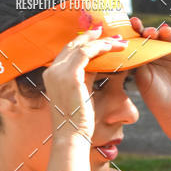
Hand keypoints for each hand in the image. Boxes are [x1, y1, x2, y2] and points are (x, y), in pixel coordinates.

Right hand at [43, 27, 127, 141]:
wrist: (71, 136)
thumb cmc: (77, 121)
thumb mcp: (80, 94)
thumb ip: (86, 77)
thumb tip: (99, 65)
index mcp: (51, 76)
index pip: (67, 52)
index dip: (84, 42)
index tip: (101, 38)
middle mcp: (52, 71)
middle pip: (73, 45)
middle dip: (93, 37)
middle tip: (112, 34)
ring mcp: (59, 72)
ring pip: (82, 46)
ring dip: (102, 42)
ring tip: (119, 42)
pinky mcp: (70, 75)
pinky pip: (87, 52)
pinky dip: (101, 47)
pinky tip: (113, 48)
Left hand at [129, 16, 170, 125]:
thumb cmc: (155, 97)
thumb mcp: (142, 80)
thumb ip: (138, 63)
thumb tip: (129, 47)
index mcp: (142, 58)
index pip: (137, 41)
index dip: (135, 31)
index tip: (132, 23)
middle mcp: (155, 52)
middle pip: (152, 36)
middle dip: (149, 31)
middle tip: (148, 32)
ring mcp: (170, 52)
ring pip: (167, 36)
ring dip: (164, 32)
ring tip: (162, 32)